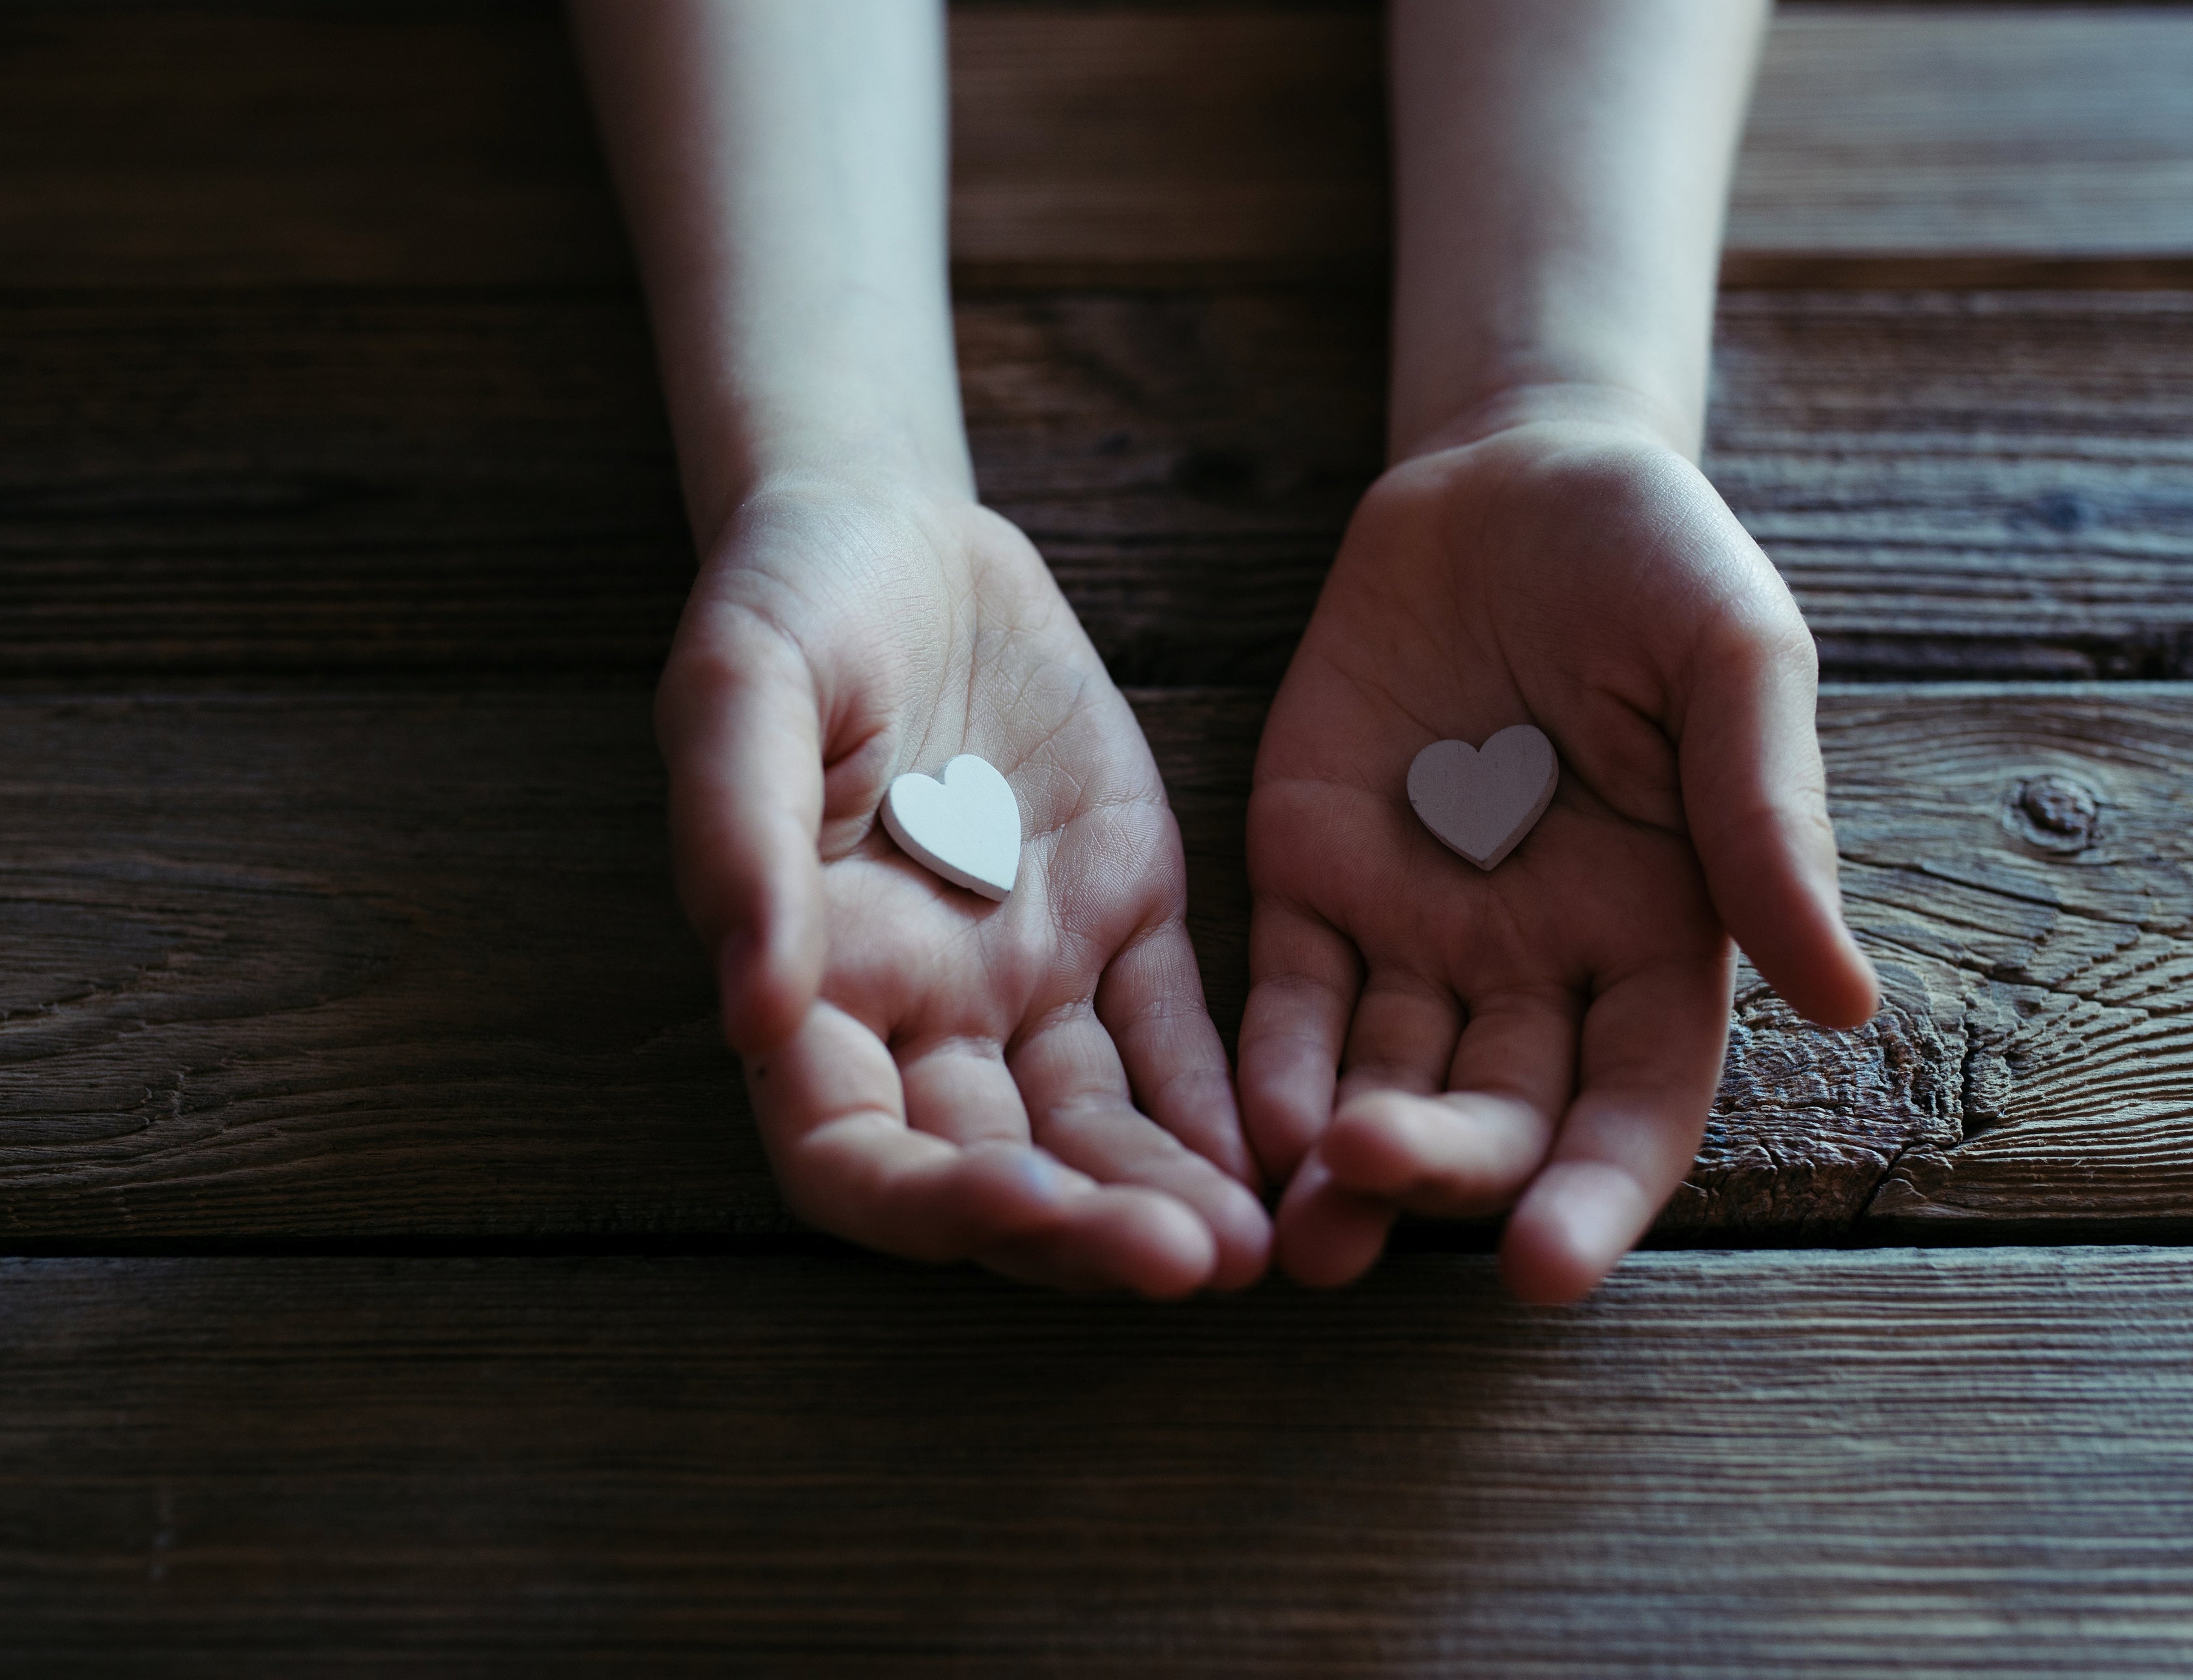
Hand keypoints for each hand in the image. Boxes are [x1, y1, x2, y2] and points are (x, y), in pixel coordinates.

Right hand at [660, 478, 1269, 1295]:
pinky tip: (1281, 1155)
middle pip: (998, 1171)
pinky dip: (1222, 1100)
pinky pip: (1176, 1033)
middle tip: (1189, 1264)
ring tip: (1260, 1248)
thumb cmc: (790, 604)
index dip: (932, 1206)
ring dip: (1170, 1194)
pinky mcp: (1125, 914)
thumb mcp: (740, 690)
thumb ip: (740, 840)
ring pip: (1101, 1124)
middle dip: (1087, 1233)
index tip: (1026, 1206)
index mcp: (813, 982)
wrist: (902, 530)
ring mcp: (1031, 972)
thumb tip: (754, 1010)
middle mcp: (924, 1010)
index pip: (854, 1155)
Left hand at [1240, 399, 1877, 1301]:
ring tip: (1296, 1231)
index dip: (1594, 1192)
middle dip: (1439, 1173)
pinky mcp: (1311, 874)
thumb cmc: (1656, 561)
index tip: (1544, 1267)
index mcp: (1657, 937)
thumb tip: (1845, 1000)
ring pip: (1377, 1078)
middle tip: (1370, 1192)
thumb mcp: (1736, 661)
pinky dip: (1265, 1059)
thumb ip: (1768, 819)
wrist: (1512, 473)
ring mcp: (1416, 929)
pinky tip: (1243, 1118)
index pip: (1631, 1104)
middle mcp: (1535, 964)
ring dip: (1336, 1160)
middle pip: (1493, 1111)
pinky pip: (1286, 991)